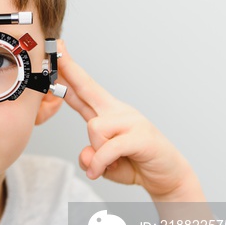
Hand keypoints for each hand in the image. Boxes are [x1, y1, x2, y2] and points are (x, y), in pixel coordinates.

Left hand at [57, 41, 202, 201]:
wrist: (169, 176)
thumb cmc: (135, 164)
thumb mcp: (103, 163)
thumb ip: (89, 157)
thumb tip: (87, 155)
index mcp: (108, 113)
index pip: (83, 89)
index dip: (69, 72)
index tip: (57, 52)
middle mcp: (118, 111)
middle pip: (88, 87)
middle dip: (69, 69)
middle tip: (56, 48)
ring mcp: (132, 121)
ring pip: (94, 128)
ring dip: (97, 152)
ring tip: (110, 163)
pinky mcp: (141, 136)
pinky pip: (109, 148)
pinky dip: (101, 163)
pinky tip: (101, 170)